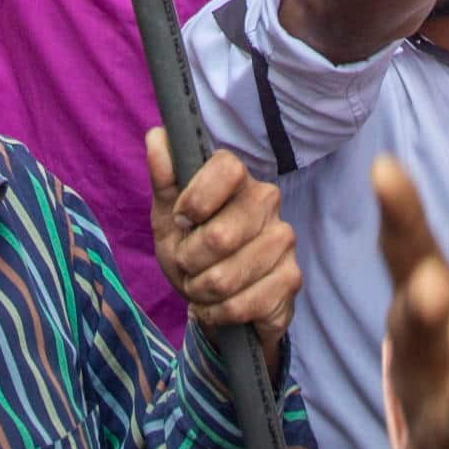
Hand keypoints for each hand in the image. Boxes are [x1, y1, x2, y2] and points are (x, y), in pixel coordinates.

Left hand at [147, 132, 298, 359]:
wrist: (216, 302)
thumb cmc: (191, 251)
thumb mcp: (168, 218)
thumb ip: (164, 179)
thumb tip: (157, 136)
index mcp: (238, 179)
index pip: (227, 166)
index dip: (197, 198)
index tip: (182, 218)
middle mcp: (268, 201)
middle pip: (221, 235)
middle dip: (190, 261)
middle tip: (187, 265)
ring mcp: (284, 240)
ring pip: (229, 276)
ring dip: (202, 291)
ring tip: (201, 288)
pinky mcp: (292, 278)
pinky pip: (247, 304)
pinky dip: (220, 313)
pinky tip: (217, 307)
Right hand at [378, 93, 448, 448]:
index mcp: (430, 291)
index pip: (410, 247)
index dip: (399, 214)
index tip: (385, 170)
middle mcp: (423, 342)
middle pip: (412, 312)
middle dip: (416, 291)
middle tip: (427, 277)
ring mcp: (433, 397)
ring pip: (426, 372)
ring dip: (433, 350)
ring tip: (438, 308)